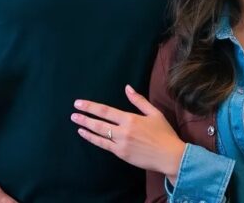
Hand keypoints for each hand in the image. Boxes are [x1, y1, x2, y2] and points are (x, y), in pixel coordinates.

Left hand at [71, 84, 185, 180]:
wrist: (170, 156)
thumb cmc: (164, 133)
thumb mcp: (154, 113)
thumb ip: (139, 100)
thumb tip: (127, 87)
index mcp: (130, 119)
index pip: (105, 111)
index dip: (90, 107)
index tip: (79, 103)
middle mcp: (123, 131)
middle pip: (99, 123)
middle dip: (85, 118)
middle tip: (73, 113)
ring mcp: (121, 144)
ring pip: (99, 135)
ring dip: (86, 129)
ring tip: (77, 124)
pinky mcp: (122, 154)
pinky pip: (104, 146)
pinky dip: (94, 140)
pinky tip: (87, 135)